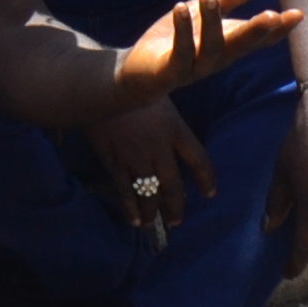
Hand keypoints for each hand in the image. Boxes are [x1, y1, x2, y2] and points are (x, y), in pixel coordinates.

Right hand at [91, 95, 213, 239]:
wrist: (97, 83)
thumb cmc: (130, 84)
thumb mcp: (159, 95)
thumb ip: (170, 118)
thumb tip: (179, 130)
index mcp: (174, 128)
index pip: (198, 159)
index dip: (206, 179)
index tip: (210, 194)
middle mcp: (158, 147)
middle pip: (173, 185)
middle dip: (175, 207)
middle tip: (176, 221)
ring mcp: (136, 156)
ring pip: (149, 193)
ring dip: (152, 212)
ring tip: (152, 223)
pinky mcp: (114, 160)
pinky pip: (125, 191)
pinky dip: (130, 208)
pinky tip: (133, 220)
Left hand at [111, 0, 299, 103]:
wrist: (141, 71)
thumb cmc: (179, 39)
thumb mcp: (206, 11)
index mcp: (230, 44)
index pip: (259, 38)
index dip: (279, 29)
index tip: (298, 14)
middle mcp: (218, 58)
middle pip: (241, 46)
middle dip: (257, 31)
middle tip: (273, 16)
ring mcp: (196, 67)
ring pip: (210, 47)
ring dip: (212, 21)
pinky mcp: (171, 70)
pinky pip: (180, 51)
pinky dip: (182, 30)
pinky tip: (181, 8)